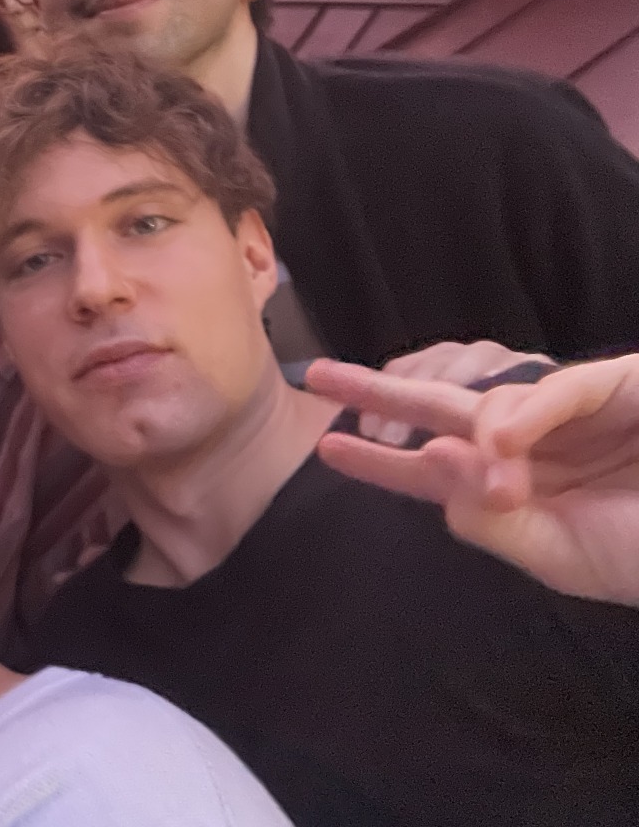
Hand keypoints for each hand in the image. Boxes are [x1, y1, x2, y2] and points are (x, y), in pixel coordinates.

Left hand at [308, 356, 638, 607]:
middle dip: (383, 393)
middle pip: (444, 410)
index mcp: (521, 488)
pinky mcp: (615, 384)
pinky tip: (502, 441)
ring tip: (489, 476)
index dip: (384, 460)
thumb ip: (491, 521)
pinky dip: (524, 414)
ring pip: (492, 401)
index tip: (328, 449)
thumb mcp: (558, 555)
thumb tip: (439, 471)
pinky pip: (555, 390)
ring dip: (477, 438)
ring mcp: (572, 412)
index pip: (438, 471)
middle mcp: (537, 444)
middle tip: (322, 377)